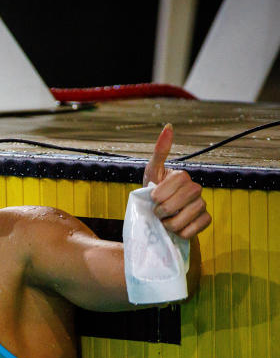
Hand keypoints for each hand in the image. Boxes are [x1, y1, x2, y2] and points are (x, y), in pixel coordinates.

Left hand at [143, 124, 211, 238]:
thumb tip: (168, 126)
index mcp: (182, 176)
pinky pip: (199, 226)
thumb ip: (159, 152)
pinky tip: (176, 230)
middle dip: (166, 208)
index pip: (179, 180)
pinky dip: (184, 231)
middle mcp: (196, 188)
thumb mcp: (151, 173)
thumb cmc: (151, 195)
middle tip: (157, 213)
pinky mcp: (205, 220)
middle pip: (188, 195)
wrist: (155, 221)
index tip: (152, 199)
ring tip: (164, 223)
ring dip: (172, 223)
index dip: (162, 193)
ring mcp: (202, 204)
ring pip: (193, 212)